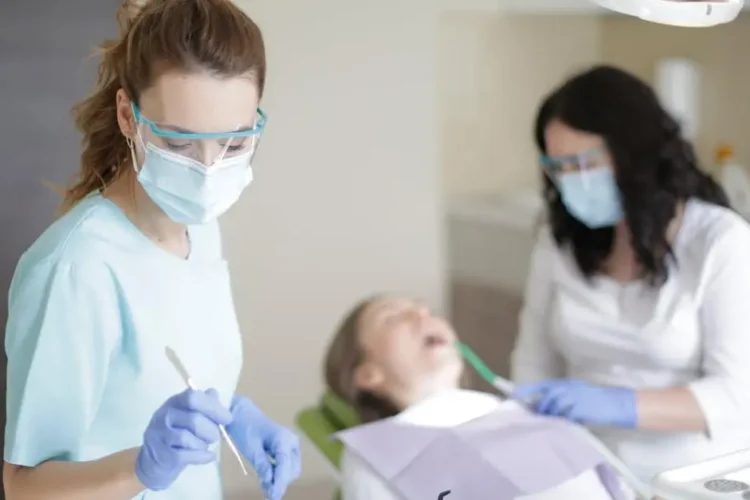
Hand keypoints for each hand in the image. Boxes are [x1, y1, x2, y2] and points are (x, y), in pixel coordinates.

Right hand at [135, 388, 231, 490]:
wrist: (153, 462)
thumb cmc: (177, 435)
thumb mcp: (187, 416)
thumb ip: (202, 404)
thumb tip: (214, 393)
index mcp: (174, 402)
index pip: (193, 397)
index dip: (213, 407)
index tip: (227, 418)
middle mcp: (164, 415)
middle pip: (193, 419)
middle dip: (211, 429)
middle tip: (215, 436)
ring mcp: (160, 435)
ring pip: (188, 438)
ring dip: (203, 443)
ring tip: (205, 445)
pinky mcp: (162, 454)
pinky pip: (185, 455)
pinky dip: (202, 456)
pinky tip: (209, 456)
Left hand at [227, 395, 300, 499]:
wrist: (243, 415)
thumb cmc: (245, 428)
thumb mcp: (251, 449)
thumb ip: (262, 466)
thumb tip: (270, 484)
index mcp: (283, 440)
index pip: (285, 466)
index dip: (280, 484)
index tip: (274, 497)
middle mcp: (292, 442)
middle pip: (291, 471)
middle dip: (279, 482)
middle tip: (265, 491)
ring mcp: (291, 445)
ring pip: (290, 470)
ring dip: (278, 480)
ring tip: (264, 486)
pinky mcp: (287, 449)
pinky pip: (286, 466)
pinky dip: (277, 474)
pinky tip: (266, 480)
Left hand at [513, 379, 637, 427]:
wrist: (616, 403)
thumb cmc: (596, 399)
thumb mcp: (577, 393)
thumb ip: (561, 397)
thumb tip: (543, 406)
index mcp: (564, 384)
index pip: (540, 386)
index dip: (526, 391)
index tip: (514, 395)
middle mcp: (566, 388)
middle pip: (544, 400)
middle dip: (541, 410)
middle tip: (539, 419)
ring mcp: (572, 398)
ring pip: (553, 409)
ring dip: (552, 417)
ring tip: (557, 423)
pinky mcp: (578, 409)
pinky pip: (565, 418)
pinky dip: (564, 422)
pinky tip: (568, 425)